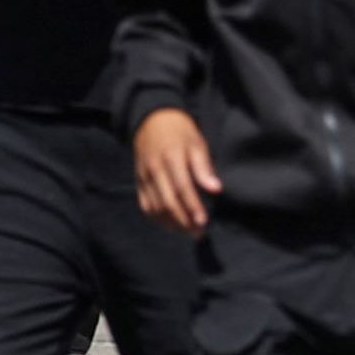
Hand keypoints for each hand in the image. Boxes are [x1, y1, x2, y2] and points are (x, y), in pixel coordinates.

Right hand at [133, 108, 219, 235]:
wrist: (152, 121)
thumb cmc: (181, 133)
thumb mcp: (197, 143)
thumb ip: (204, 167)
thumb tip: (216, 189)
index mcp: (171, 158)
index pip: (182, 188)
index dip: (192, 206)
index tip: (204, 222)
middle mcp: (154, 169)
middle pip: (167, 201)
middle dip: (183, 220)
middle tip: (198, 233)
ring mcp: (144, 177)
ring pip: (155, 206)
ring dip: (171, 223)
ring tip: (188, 232)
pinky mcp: (138, 181)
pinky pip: (145, 204)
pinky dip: (157, 218)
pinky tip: (171, 225)